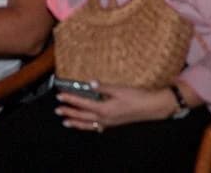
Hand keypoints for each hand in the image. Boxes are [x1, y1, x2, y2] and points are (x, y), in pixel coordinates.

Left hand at [56, 83, 174, 130]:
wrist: (152, 107)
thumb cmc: (137, 98)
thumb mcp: (119, 89)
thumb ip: (104, 87)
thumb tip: (90, 83)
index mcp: (104, 109)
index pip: (82, 103)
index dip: (70, 99)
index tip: (60, 96)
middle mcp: (105, 118)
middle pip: (82, 116)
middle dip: (69, 113)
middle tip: (58, 110)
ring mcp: (110, 122)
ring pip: (88, 124)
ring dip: (76, 122)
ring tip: (66, 122)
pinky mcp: (114, 123)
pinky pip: (98, 127)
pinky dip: (89, 127)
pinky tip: (88, 126)